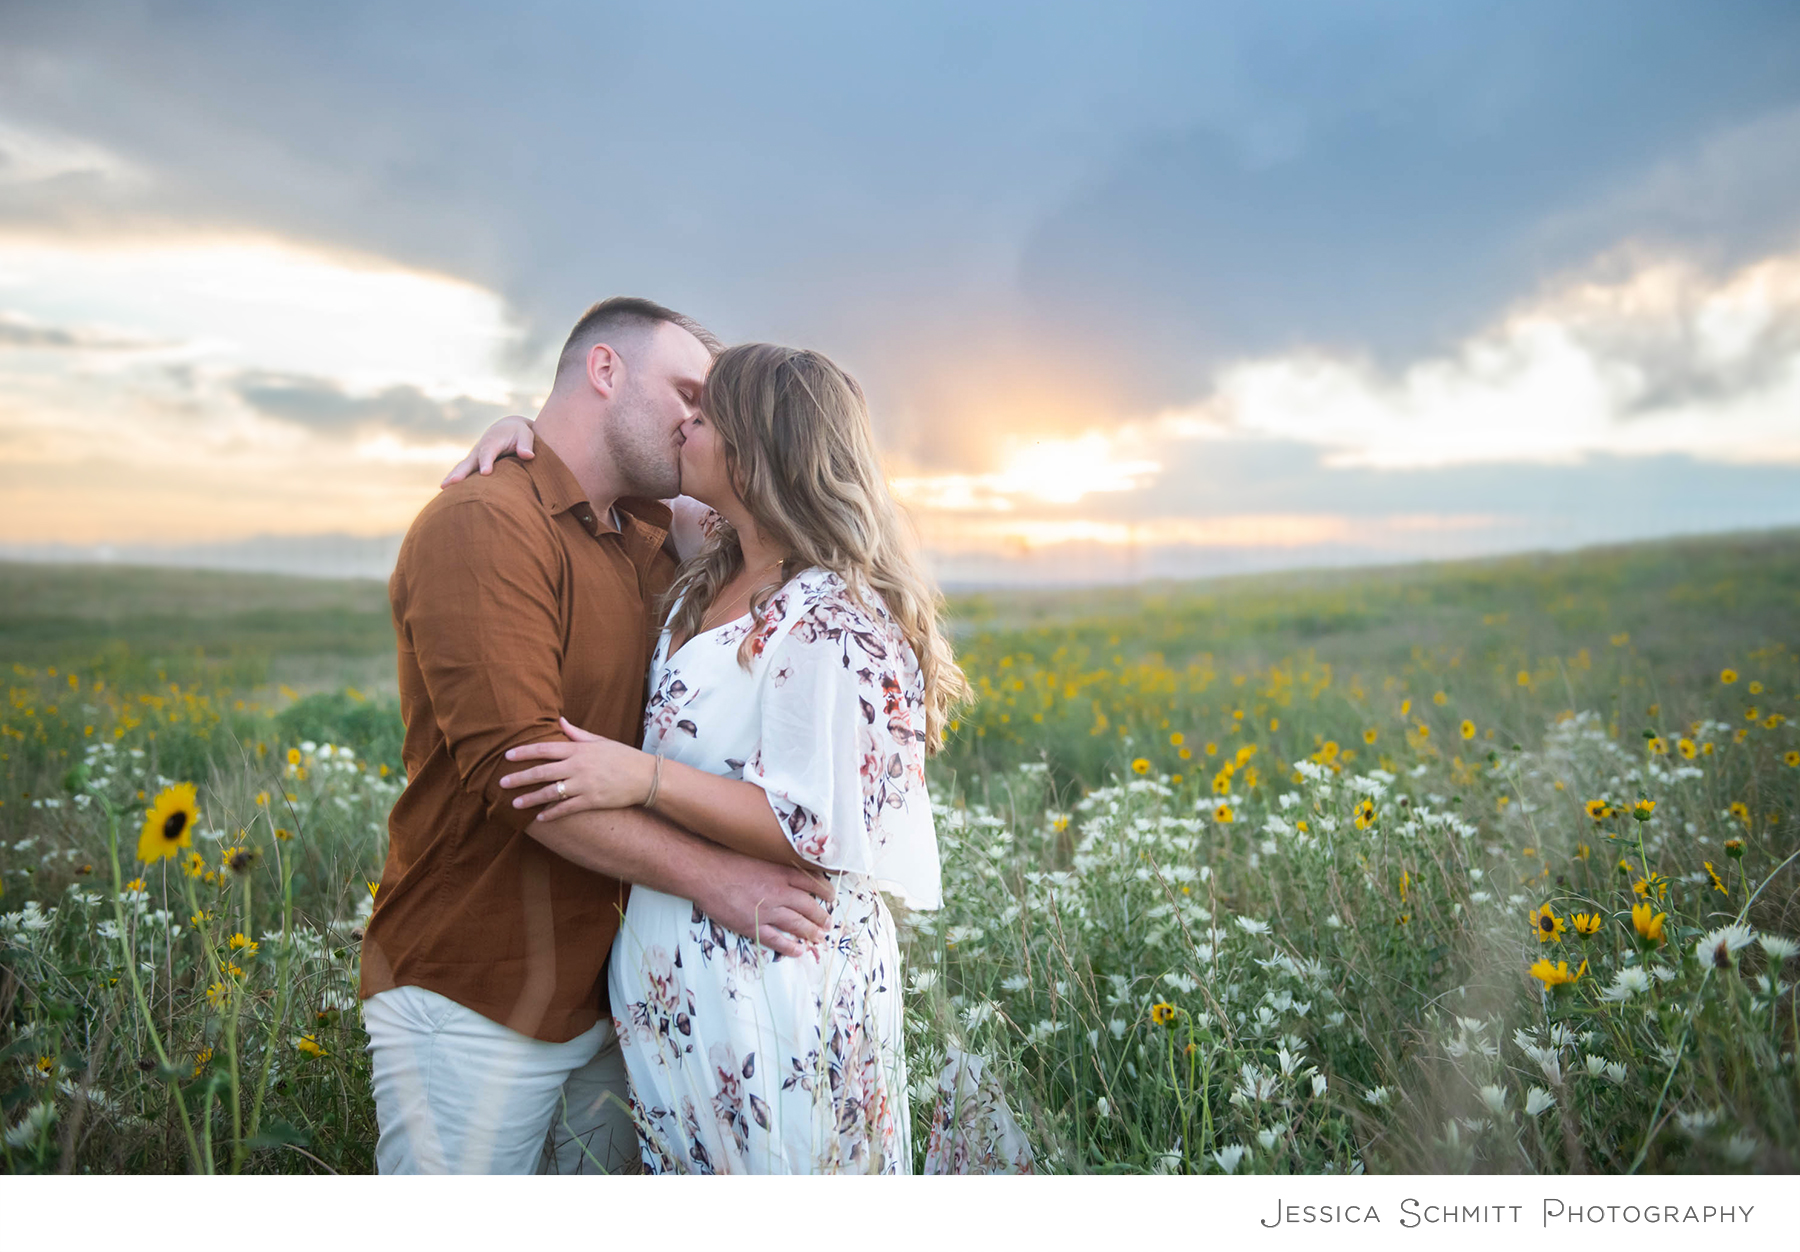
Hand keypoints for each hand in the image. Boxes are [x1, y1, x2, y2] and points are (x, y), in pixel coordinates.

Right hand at [441, 414, 534, 486]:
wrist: (506, 428)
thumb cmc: (518, 433)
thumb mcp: (526, 434)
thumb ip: (526, 444)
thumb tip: (528, 456)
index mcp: (493, 441)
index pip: (488, 452)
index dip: (486, 462)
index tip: (485, 472)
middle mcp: (480, 449)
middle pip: (469, 461)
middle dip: (462, 472)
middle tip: (454, 482)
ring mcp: (474, 457)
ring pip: (462, 468)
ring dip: (453, 477)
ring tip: (444, 487)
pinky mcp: (473, 464)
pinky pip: (463, 472)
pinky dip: (454, 480)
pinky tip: (447, 493)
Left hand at [500, 718, 653, 818]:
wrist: (646, 776)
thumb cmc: (622, 756)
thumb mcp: (600, 741)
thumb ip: (577, 733)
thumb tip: (560, 722)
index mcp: (579, 750)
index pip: (545, 749)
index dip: (524, 752)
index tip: (507, 756)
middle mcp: (578, 766)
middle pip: (542, 772)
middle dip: (520, 778)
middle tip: (501, 783)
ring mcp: (584, 785)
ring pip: (550, 792)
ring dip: (530, 799)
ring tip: (514, 804)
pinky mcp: (592, 801)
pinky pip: (567, 808)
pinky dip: (552, 813)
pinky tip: (540, 818)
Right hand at [692, 855, 836, 956]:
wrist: (706, 873)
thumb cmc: (728, 859)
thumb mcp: (759, 855)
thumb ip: (775, 863)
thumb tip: (789, 866)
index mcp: (781, 873)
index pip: (812, 882)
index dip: (825, 891)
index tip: (831, 896)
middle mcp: (779, 892)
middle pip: (808, 906)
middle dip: (822, 916)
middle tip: (829, 923)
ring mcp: (767, 911)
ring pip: (797, 924)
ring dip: (811, 932)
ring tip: (821, 937)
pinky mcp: (753, 926)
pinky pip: (776, 940)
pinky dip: (790, 947)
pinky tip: (799, 951)